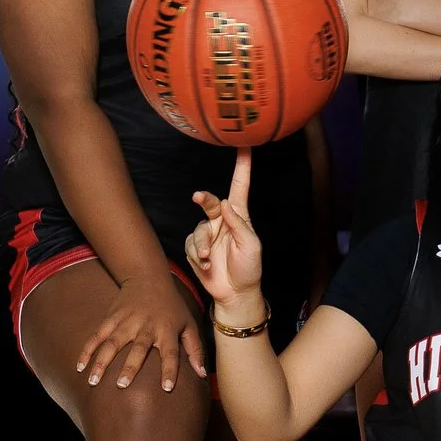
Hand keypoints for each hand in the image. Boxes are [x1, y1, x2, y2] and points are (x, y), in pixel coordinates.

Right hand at [76, 272, 204, 390]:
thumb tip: (202, 374)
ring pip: (113, 343)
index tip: (167, 388)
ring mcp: (127, 321)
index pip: (170, 353)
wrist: (148, 278)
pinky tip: (79, 366)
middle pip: (138, 348)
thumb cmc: (172, 307)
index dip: (170, 370)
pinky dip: (88, 350)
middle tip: (121, 385)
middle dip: (130, 366)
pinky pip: (97, 335)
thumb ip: (195, 349)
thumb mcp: (189, 324)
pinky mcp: (112, 317)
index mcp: (167, 330)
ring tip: (92, 380)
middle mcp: (147, 326)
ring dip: (102, 361)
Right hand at [186, 149, 264, 313]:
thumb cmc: (249, 268)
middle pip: (210, 202)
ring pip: (197, 228)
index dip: (242, 167)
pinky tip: (206, 265)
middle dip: (204, 200)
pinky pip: (189, 244)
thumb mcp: (251, 246)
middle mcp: (222, 221)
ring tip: (208, 259)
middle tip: (199, 197)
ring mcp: (208, 234)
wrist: (235, 294)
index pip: (239, 187)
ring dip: (201, 244)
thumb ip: (239, 224)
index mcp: (239, 216)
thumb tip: (226, 202)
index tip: (244, 146)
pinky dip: (196, 255)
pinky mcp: (196, 248)